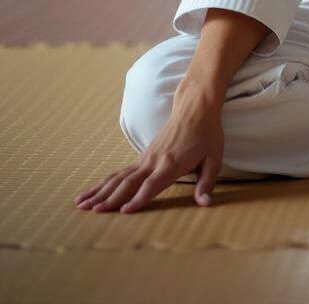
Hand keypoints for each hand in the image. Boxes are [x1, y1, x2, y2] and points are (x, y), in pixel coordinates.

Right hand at [73, 83, 224, 213]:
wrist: (195, 107)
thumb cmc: (207, 134)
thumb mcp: (214, 158)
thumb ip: (207, 182)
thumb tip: (205, 203)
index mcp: (172, 163)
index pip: (153, 184)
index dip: (140, 198)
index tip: (125, 211)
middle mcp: (155, 161)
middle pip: (130, 182)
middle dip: (112, 198)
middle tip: (94, 213)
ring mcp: (146, 158)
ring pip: (119, 177)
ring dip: (100, 192)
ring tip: (81, 205)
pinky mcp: (142, 157)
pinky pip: (119, 172)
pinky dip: (103, 183)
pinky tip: (89, 193)